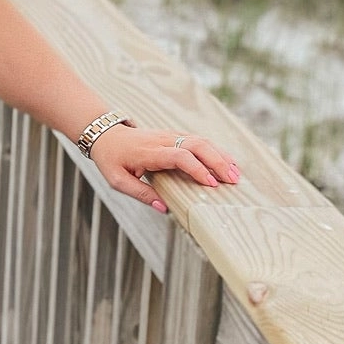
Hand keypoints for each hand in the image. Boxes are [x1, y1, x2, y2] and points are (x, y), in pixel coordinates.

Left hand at [88, 125, 241, 213]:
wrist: (107, 135)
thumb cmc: (112, 160)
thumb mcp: (118, 181)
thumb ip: (141, 194)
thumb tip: (164, 208)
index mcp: (149, 152)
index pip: (179, 156)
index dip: (197, 169)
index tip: (211, 184)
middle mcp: (163, 140)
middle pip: (196, 145)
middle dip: (217, 161)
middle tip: (233, 180)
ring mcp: (170, 135)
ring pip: (200, 140)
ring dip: (220, 155)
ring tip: (236, 173)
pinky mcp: (175, 135)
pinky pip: (198, 140)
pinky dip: (215, 150)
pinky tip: (226, 162)